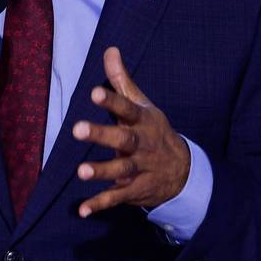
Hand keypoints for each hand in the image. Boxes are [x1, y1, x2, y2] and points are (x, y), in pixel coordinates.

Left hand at [73, 46, 190, 217]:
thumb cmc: (153, 131)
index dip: (112, 100)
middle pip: (123, 139)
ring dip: (101, 172)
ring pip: (121, 170)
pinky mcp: (135, 190)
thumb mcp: (143, 105)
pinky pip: (117, 198)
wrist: (183, 170)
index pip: (128, 108)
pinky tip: (82, 210)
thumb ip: (122, 81)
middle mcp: (142, 145)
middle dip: (101, 135)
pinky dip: (101, 204)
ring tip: (80, 171)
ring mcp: (140, 169)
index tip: (95, 92)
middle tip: (77, 129)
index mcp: (143, 121)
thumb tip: (110, 50)